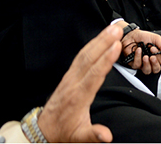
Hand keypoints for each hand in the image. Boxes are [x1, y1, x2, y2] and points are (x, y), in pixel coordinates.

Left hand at [37, 24, 120, 142]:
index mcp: (78, 98)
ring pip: (84, 55)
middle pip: (89, 59)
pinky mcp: (69, 75)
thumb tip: (106, 136)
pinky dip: (91, 45)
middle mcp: (73, 84)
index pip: (94, 75)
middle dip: (103, 42)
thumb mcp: (79, 137)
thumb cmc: (63, 131)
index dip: (105, 60)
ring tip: (112, 28)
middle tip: (117, 29)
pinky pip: (80, 56)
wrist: (44, 129)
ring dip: (98, 40)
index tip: (116, 47)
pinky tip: (99, 38)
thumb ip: (93, 135)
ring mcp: (69, 77)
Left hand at [122, 28, 160, 74]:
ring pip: (147, 71)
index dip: (159, 57)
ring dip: (147, 64)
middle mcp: (150, 61)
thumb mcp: (156, 38)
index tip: (154, 49)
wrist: (132, 35)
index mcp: (157, 55)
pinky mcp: (134, 64)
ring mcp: (142, 63)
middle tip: (152, 57)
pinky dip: (138, 57)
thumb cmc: (143, 37)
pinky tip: (138, 50)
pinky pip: (137, 65)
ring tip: (145, 56)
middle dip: (155, 63)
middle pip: (156, 69)